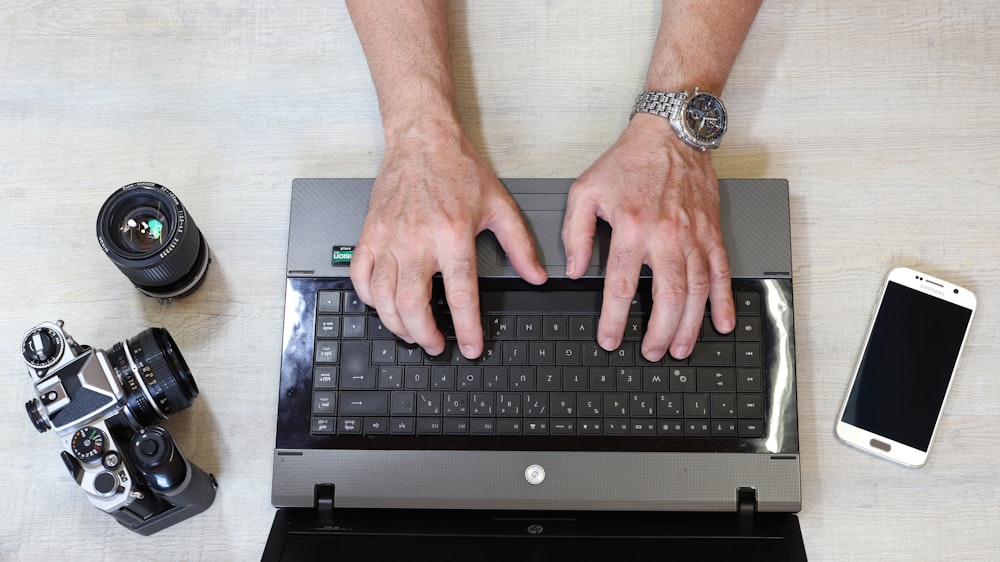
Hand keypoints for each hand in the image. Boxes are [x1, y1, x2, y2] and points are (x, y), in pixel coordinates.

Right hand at [350, 124, 547, 358]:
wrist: (422, 138)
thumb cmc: (457, 168)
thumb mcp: (499, 205)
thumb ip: (520, 245)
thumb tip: (536, 275)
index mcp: (453, 235)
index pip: (460, 295)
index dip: (467, 329)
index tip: (471, 348)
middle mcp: (418, 240)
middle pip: (414, 307)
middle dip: (426, 337)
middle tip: (437, 345)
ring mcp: (389, 239)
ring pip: (384, 299)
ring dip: (397, 325)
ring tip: (412, 333)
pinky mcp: (370, 234)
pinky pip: (360, 277)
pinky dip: (370, 299)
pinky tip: (384, 305)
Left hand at [562, 115, 734, 360]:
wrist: (671, 133)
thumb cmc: (628, 162)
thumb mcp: (585, 191)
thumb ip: (575, 233)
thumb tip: (574, 269)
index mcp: (631, 228)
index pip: (621, 286)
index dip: (614, 320)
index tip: (610, 340)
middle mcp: (665, 236)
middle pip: (666, 297)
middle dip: (658, 332)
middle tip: (651, 352)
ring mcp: (693, 236)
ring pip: (696, 291)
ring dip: (689, 326)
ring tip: (679, 348)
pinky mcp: (711, 232)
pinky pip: (720, 272)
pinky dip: (723, 301)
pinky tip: (722, 323)